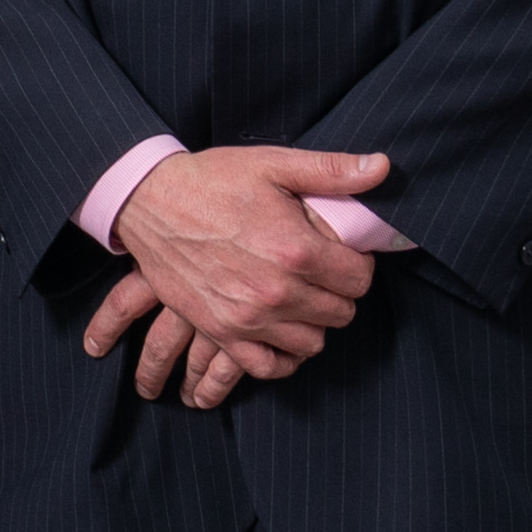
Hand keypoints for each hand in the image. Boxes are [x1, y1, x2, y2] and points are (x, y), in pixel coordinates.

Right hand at [105, 146, 387, 377]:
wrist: (148, 202)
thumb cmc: (212, 180)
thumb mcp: (273, 165)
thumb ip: (332, 171)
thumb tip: (382, 167)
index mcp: (296, 249)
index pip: (359, 278)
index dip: (357, 263)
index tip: (341, 252)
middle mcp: (277, 292)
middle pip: (342, 312)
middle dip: (339, 291)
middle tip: (321, 271)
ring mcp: (248, 318)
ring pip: (313, 343)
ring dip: (314, 322)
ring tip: (301, 296)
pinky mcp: (222, 332)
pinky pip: (271, 367)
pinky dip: (284, 356)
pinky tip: (283, 332)